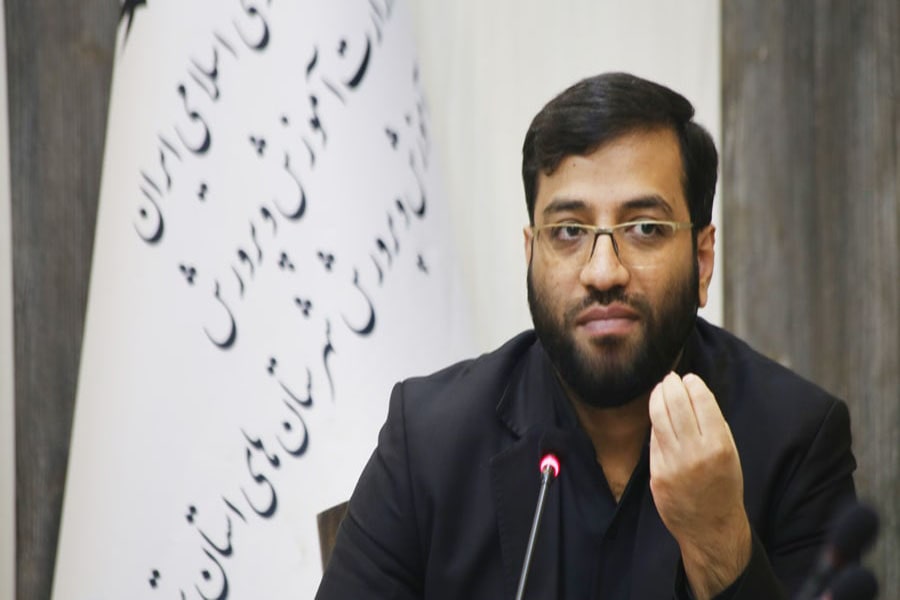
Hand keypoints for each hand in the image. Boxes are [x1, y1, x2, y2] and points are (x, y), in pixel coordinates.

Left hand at [648, 372, 751, 599]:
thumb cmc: (724, 485)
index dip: (693, 385)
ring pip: (659, 418)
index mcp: (719, 446)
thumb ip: (713, 425)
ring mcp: (672, 464)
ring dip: (658, 398)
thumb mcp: (730, 453)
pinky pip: (654, 439)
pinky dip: (656, 423)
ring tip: (661, 389)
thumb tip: (693, 393)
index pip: (702, 402)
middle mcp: (695, 453)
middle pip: (676, 405)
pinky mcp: (657, 473)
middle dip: (671, 385)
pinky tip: (658, 414)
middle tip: (670, 377)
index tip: (689, 377)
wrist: (711, 526)